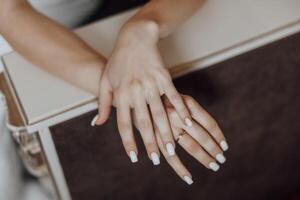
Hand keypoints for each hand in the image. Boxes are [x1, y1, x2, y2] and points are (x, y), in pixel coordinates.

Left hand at [92, 20, 192, 162]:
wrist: (134, 38)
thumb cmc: (118, 61)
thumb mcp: (105, 82)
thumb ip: (102, 104)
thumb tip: (97, 124)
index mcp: (121, 95)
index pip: (123, 124)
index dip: (128, 142)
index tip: (135, 158)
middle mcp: (135, 92)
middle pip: (143, 123)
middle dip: (150, 143)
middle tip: (157, 160)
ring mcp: (151, 85)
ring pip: (160, 113)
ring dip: (167, 133)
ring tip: (172, 149)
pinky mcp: (164, 78)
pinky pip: (173, 97)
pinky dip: (181, 110)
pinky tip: (187, 123)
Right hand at [156, 95, 227, 184]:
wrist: (137, 96)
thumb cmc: (161, 97)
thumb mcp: (178, 97)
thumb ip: (192, 111)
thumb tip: (210, 131)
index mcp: (187, 103)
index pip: (209, 123)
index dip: (219, 136)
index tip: (225, 146)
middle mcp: (178, 114)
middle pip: (202, 136)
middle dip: (214, 149)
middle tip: (222, 159)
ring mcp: (167, 126)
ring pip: (190, 146)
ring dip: (204, 158)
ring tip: (214, 166)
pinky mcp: (155, 136)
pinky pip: (170, 157)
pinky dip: (180, 169)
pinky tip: (189, 178)